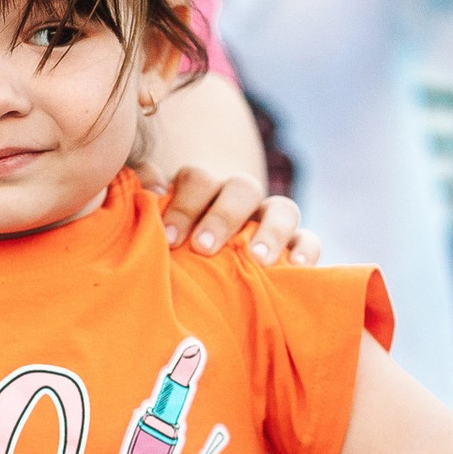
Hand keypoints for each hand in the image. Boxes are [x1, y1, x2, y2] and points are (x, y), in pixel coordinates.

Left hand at [153, 166, 317, 265]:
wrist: (206, 274)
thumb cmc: (175, 249)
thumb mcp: (155, 227)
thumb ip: (144, 205)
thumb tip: (149, 189)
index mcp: (203, 189)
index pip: (197, 179)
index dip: (183, 205)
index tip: (168, 239)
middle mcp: (239, 198)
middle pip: (241, 187)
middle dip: (223, 216)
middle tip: (204, 248)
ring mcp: (271, 219)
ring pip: (282, 208)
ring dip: (270, 231)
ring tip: (257, 259)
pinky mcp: (296, 244)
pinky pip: (308, 239)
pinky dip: (306, 249)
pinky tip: (296, 268)